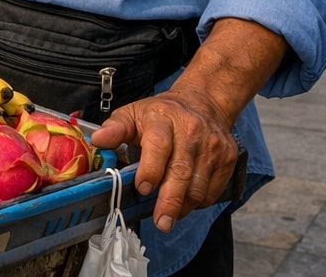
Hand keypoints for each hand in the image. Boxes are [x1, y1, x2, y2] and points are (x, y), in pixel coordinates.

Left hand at [90, 88, 238, 231]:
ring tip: (169, 215)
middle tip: (160, 222)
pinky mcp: (228, 157)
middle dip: (170, 201)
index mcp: (163, 118)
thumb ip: (115, 129)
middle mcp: (191, 130)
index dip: (150, 170)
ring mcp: (212, 145)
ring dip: (183, 206)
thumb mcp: (133, 114)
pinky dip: (199, 201)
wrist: (203, 103)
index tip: (142, 189)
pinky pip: (213, 189)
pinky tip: (186, 201)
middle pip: (181, 172)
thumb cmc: (161, 114)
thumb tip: (97, 140)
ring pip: (199, 186)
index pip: (158, 146)